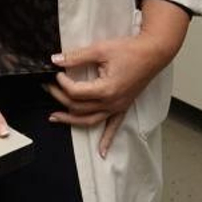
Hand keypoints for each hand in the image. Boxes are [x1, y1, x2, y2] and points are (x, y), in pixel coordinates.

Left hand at [47, 0, 188, 157]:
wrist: (153, 53)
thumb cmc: (129, 50)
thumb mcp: (100, 50)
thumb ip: (76, 57)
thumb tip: (55, 60)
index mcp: (105, 90)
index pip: (75, 93)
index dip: (62, 83)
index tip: (56, 73)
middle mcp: (111, 103)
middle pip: (79, 107)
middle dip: (60, 97)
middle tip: (48, 86)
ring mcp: (118, 107)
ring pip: (90, 121)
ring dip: (71, 120)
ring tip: (54, 117)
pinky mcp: (123, 107)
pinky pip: (113, 127)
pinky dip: (107, 140)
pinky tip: (101, 152)